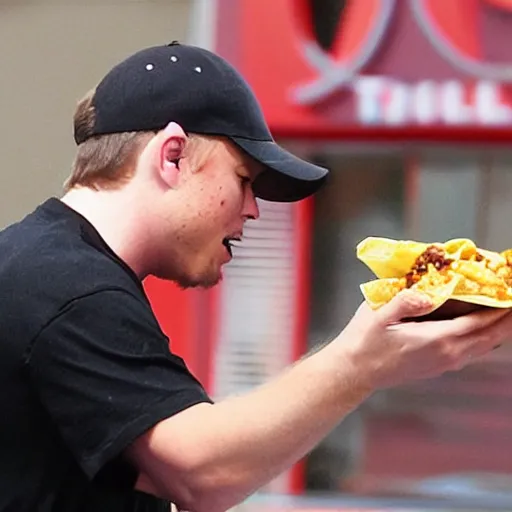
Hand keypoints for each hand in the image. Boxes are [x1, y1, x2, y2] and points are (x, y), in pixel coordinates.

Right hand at [334, 290, 511, 389]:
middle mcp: (448, 355)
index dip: (501, 307)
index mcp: (437, 340)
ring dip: (500, 329)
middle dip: (508, 318)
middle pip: (491, 336)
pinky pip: (474, 351)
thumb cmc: (364, 343)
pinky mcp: (440, 366)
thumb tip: (428, 294)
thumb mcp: (378, 316)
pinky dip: (486, 338)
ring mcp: (446, 363)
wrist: (355, 371)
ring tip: (507, 312)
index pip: (480, 322)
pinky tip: (484, 329)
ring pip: (486, 347)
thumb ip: (404, 302)